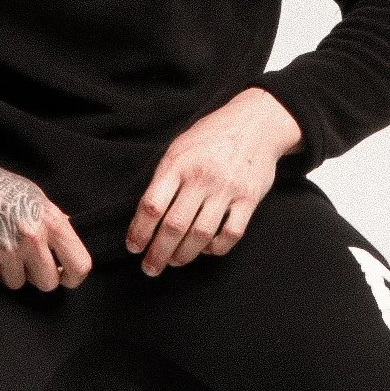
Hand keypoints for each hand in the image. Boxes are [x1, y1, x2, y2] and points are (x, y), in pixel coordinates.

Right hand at [0, 132, 91, 291]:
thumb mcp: (32, 195)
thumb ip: (51, 222)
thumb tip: (66, 243)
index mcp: (49, 220)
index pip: (79, 265)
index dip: (73, 277)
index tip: (64, 277)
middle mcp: (31, 237)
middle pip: (48, 283)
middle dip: (36, 276)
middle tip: (24, 260)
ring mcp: (6, 250)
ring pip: (17, 283)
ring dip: (8, 270)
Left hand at [126, 88, 301, 275]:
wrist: (255, 123)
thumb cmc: (210, 137)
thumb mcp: (179, 147)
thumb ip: (164, 178)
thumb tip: (147, 215)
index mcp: (178, 163)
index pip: (152, 205)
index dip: (139, 231)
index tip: (134, 247)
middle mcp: (201, 177)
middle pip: (174, 226)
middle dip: (158, 253)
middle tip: (150, 268)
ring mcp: (227, 189)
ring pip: (201, 235)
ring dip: (184, 255)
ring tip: (175, 261)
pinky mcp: (249, 199)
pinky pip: (231, 234)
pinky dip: (216, 248)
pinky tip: (207, 249)